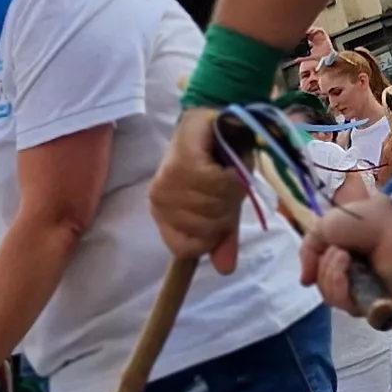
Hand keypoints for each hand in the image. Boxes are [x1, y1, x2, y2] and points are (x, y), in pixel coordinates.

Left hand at [148, 110, 245, 267]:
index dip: (210, 239)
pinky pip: (216, 185)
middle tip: (228, 187)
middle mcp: (159, 200)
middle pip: (205, 230)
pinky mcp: (181, 161)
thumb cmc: (219, 166)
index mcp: (164, 215)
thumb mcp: (223, 208)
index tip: (220, 216)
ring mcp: (167, 181)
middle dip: (226, 213)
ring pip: (212, 207)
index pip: (185, 250)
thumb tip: (225, 270)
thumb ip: (222, 238)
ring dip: (232, 193)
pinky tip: (228, 164)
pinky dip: (232, 178)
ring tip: (229, 174)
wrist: (221, 122)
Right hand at [302, 188, 391, 318]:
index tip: (329, 248)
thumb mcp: (323, 229)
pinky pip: (360, 312)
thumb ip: (307, 253)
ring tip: (347, 258)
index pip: (320, 282)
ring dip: (335, 279)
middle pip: (327, 294)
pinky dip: (350, 299)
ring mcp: (367, 291)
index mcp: (339, 266)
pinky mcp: (383, 300)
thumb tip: (305, 282)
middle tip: (341, 252)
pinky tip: (350, 280)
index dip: (319, 269)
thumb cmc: (363, 220)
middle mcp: (352, 281)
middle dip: (327, 272)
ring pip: (339, 303)